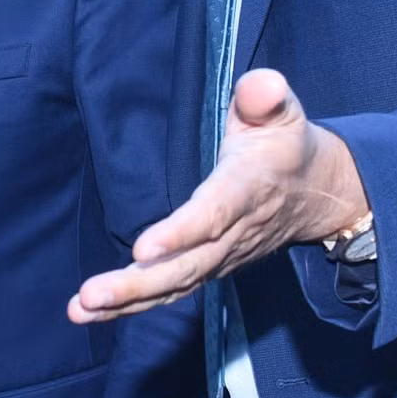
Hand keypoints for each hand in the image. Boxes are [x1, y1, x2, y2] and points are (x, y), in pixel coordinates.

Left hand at [69, 69, 367, 322]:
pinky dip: (131, 305)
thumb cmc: (284, 144)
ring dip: (126, 301)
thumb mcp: (284, 113)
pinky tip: (90, 311)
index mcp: (246, 189)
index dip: (181, 233)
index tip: (143, 249)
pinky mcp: (207, 268)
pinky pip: (169, 292)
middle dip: (138, 284)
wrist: (315, 194)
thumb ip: (267, 98)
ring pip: (173, 285)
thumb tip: (261, 86)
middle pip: (185, 265)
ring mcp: (219, 257)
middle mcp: (232, 233)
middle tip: (92, 295)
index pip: (214, 214)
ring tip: (80, 308)